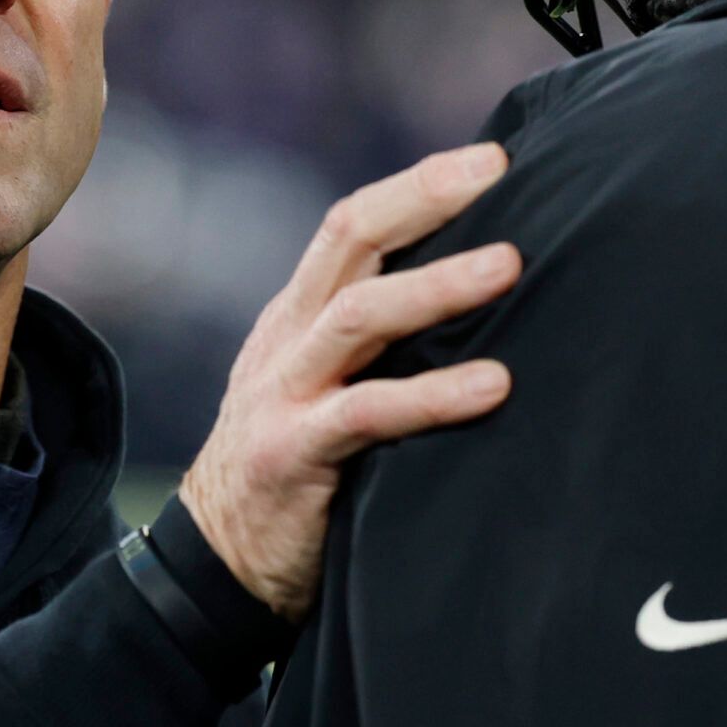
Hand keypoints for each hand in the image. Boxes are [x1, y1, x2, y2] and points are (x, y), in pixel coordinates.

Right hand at [177, 142, 517, 619]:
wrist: (216, 565)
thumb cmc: (300, 471)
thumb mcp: (325, 387)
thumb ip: (379, 348)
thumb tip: (481, 300)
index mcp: (298, 315)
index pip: (353, 225)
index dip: (418, 186)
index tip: (490, 160)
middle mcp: (289, 338)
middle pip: (351, 240)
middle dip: (425, 199)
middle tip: (500, 177)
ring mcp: (285, 392)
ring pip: (359, 315)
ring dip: (437, 286)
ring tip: (509, 266)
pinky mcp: (292, 453)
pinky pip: (367, 412)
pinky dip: (433, 395)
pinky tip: (493, 386)